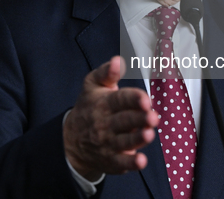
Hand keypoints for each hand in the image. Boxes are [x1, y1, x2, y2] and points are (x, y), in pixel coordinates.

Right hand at [63, 56, 158, 180]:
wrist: (71, 139)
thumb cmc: (89, 106)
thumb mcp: (92, 85)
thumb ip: (107, 72)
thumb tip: (118, 60)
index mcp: (104, 102)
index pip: (120, 99)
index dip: (133, 98)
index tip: (145, 99)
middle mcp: (106, 123)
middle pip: (124, 120)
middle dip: (139, 118)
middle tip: (153, 116)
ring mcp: (108, 143)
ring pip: (124, 141)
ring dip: (137, 138)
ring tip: (149, 134)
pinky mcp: (111, 160)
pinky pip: (120, 163)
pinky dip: (130, 163)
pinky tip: (141, 161)